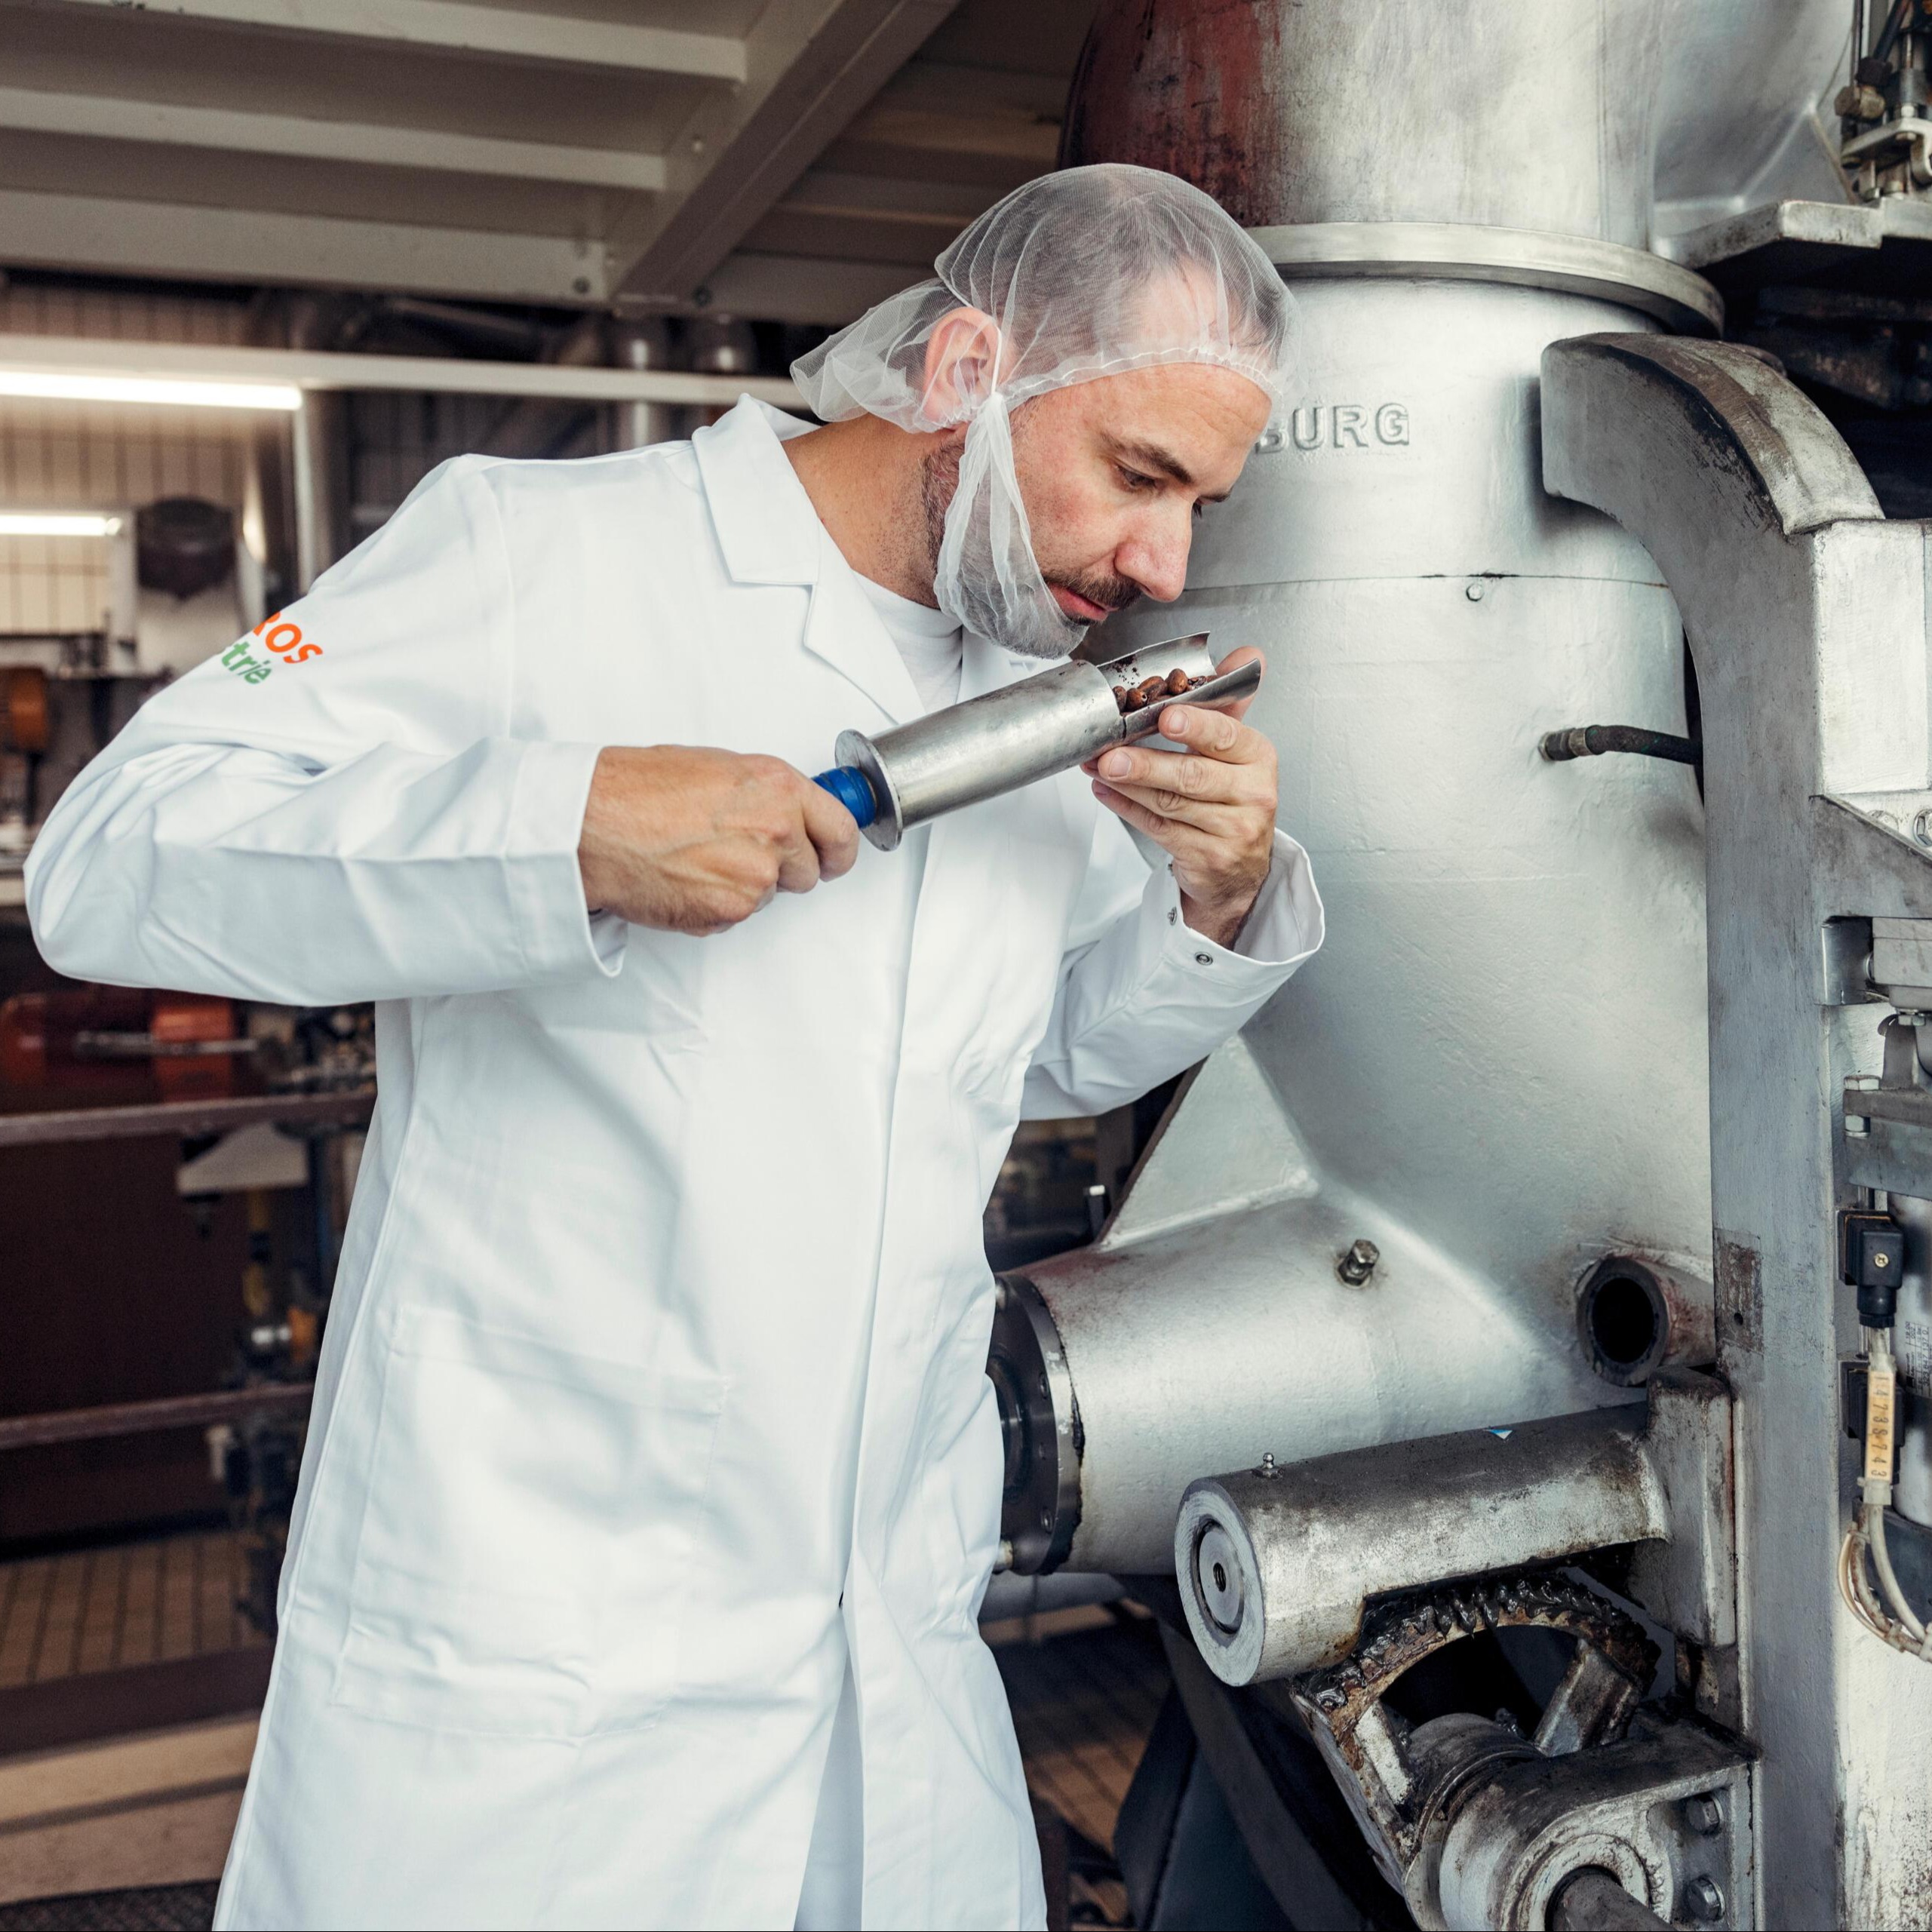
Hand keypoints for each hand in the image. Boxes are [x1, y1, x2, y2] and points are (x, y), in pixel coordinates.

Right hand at [578, 746, 859, 935]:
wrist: (595, 823)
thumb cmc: (639, 789)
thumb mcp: (718, 767)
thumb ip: (764, 794)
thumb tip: (787, 812)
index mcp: (779, 787)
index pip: (842, 829)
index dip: (838, 848)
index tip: (834, 854)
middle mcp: (777, 830)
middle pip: (808, 871)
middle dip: (781, 868)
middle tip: (737, 854)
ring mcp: (757, 875)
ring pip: (770, 895)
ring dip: (743, 886)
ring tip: (698, 859)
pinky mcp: (732, 910)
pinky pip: (738, 916)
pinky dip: (715, 906)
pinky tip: (684, 878)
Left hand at [1084, 647, 1275, 946]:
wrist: (1241, 866)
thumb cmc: (1233, 799)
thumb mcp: (1239, 753)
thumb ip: (1230, 705)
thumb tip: (1248, 655)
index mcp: (1258, 758)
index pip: (1227, 737)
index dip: (1197, 727)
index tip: (1168, 716)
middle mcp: (1252, 794)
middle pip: (1193, 776)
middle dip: (1148, 763)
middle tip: (1112, 753)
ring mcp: (1231, 830)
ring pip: (1170, 804)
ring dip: (1128, 783)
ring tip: (1099, 766)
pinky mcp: (1206, 856)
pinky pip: (1158, 828)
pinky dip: (1127, 808)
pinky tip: (1105, 791)